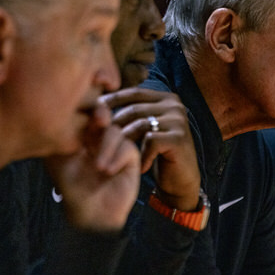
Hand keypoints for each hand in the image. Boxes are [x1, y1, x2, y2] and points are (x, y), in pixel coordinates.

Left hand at [46, 101, 140, 231]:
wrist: (90, 212)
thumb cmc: (71, 187)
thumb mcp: (58, 158)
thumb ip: (62, 133)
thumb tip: (61, 107)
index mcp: (79, 132)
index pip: (84, 110)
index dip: (85, 106)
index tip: (81, 111)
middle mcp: (97, 136)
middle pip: (103, 112)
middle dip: (101, 114)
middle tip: (99, 121)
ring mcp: (115, 145)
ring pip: (114, 131)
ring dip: (106, 147)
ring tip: (98, 167)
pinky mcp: (130, 157)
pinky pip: (127, 147)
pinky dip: (117, 157)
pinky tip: (107, 171)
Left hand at [102, 87, 199, 211]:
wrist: (181, 181)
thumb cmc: (157, 154)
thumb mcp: (144, 128)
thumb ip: (131, 113)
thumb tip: (98, 102)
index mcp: (165, 98)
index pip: (133, 93)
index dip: (112, 101)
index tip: (93, 113)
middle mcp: (174, 105)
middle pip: (134, 110)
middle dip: (113, 125)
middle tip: (95, 140)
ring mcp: (178, 121)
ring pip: (140, 125)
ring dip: (123, 142)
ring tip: (113, 156)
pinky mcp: (179, 138)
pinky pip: (150, 141)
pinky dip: (141, 155)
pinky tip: (139, 167)